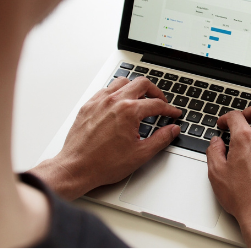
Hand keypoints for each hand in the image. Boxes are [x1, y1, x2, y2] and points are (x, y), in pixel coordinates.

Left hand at [29, 77, 180, 199]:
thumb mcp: (140, 154)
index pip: (156, 104)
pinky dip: (116, 93)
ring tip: (141, 98)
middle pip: (142, 84)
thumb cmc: (103, 164)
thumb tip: (172, 130)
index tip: (174, 114)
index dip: (169, 109)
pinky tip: (119, 103)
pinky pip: (105, 90)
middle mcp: (114, 101)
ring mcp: (99, 101)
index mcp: (129, 111)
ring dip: (135, 88)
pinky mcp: (88, 106)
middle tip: (161, 102)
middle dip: (156, 92)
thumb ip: (161, 139)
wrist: (77, 168)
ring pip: (122, 82)